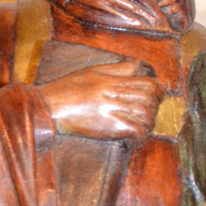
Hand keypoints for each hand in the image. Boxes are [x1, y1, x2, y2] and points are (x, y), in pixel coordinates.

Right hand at [39, 60, 162, 140]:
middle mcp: (116, 93)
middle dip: (154, 105)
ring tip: (141, 125)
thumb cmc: (67, 89)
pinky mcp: (110, 127)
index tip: (155, 94)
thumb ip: (117, 70)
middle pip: (150, 97)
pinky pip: (136, 130)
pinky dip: (140, 135)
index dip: (157, 88)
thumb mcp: (93, 71)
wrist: (49, 107)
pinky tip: (134, 138)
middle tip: (148, 111)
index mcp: (113, 79)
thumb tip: (138, 67)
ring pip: (147, 114)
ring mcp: (113, 110)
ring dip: (148, 121)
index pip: (148, 81)